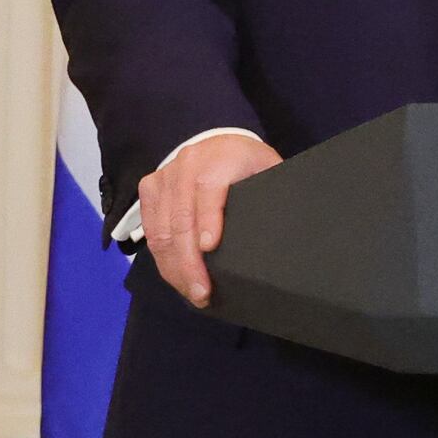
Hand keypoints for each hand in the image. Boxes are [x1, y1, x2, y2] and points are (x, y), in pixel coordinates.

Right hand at [136, 131, 279, 309]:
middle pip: (180, 217)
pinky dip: (163, 260)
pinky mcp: (149, 190)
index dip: (208, 219)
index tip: (210, 248)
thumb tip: (288, 233)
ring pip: (161, 230)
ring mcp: (163, 177)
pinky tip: (178, 279)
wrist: (218, 143)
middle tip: (203, 293)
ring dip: (174, 267)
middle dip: (189, 261)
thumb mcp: (267, 171)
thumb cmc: (249, 165)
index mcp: (220, 157)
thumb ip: (273, 194)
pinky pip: (150, 232)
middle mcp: (187, 164)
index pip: (208, 188)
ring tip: (192, 293)